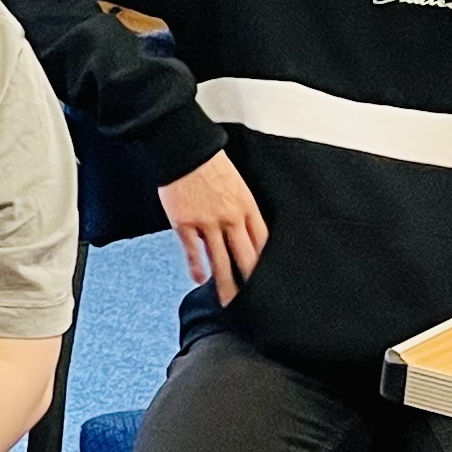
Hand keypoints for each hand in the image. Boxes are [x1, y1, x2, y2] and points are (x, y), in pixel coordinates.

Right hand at [158, 152, 268, 291]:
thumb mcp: (237, 185)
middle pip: (245, 257)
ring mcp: (207, 223)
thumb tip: (240, 230)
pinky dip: (197, 266)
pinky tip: (199, 279)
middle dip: (250, 281)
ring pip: (220, 260)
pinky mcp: (185, 223)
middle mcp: (230, 218)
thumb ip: (240, 209)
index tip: (267, 279)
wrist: (185, 151)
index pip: (261, 242)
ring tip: (228, 301)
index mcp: (246, 207)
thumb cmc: (210, 164)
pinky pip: (193, 250)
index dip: (264, 263)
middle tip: (254, 300)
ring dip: (225, 283)